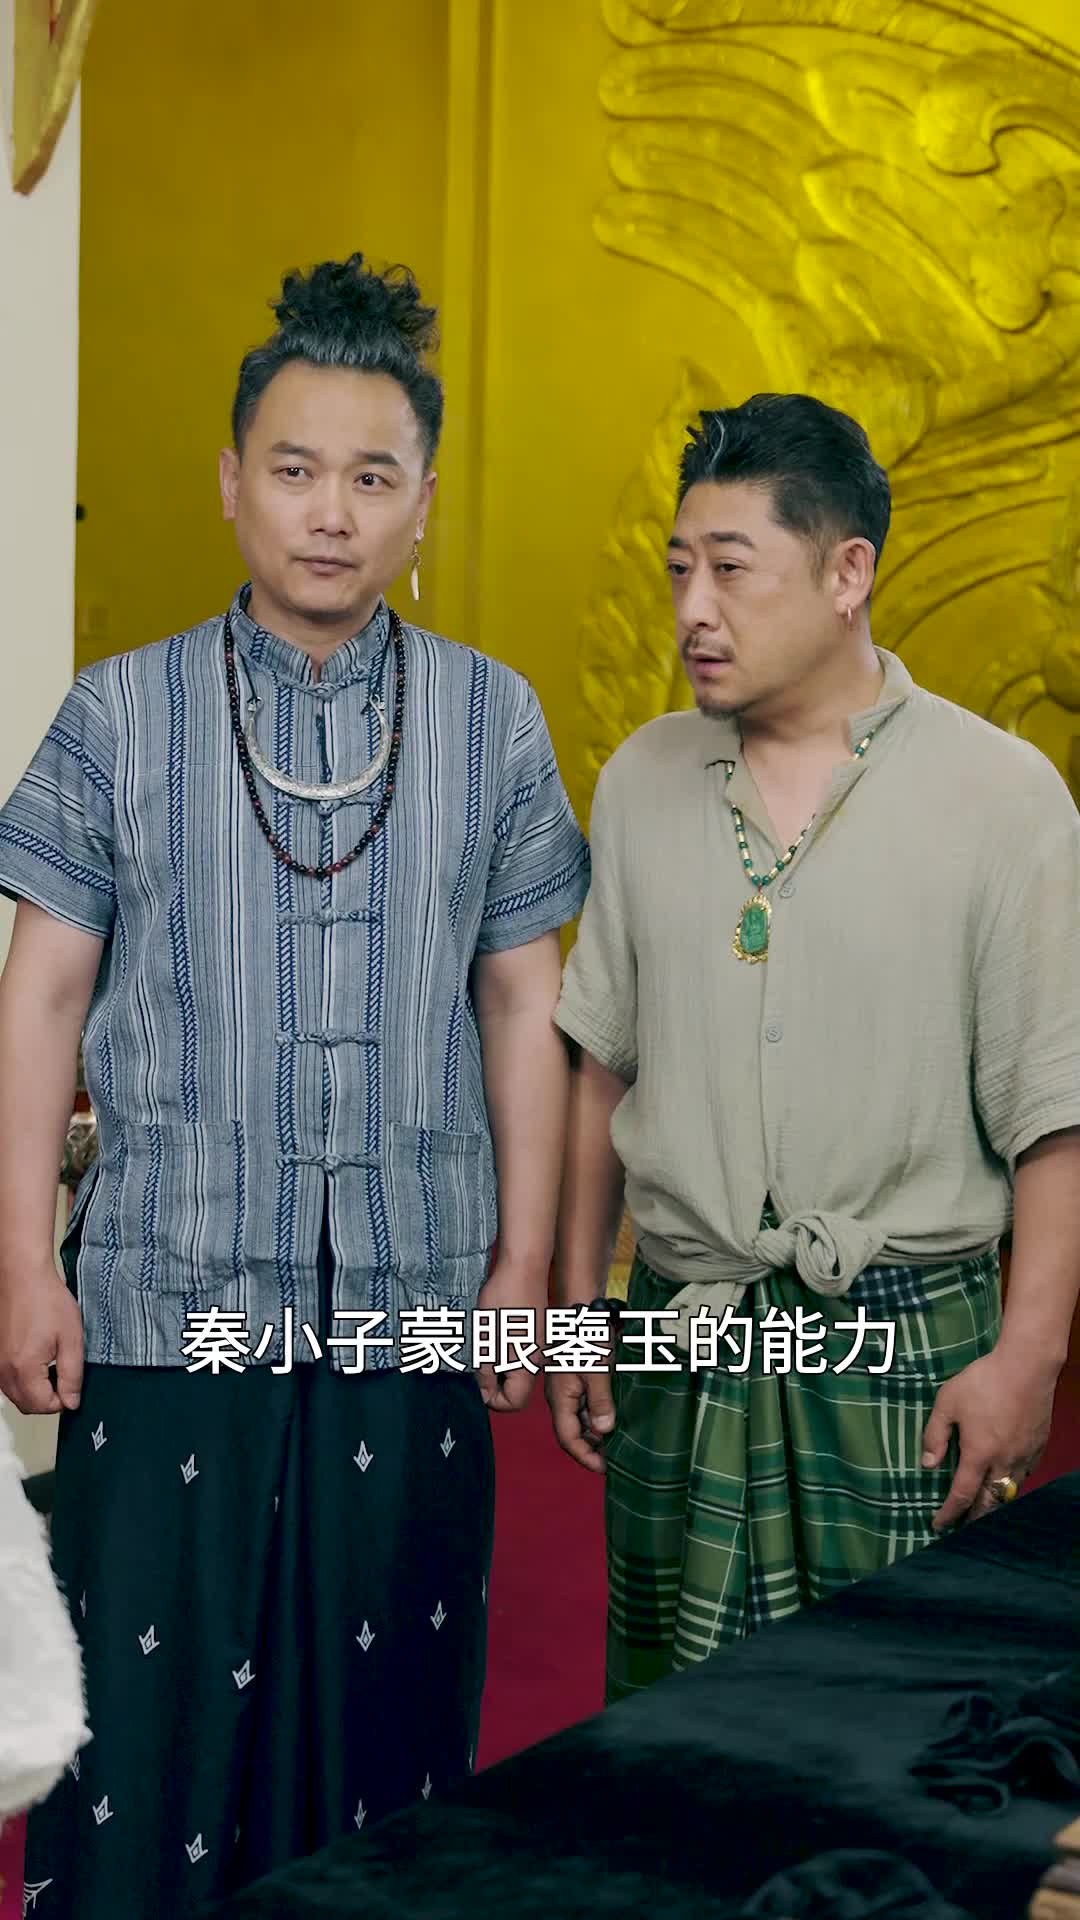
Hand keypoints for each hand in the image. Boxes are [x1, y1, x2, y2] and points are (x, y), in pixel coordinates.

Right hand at [0, 1261, 83, 1413]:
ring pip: (15, 1395)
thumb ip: (72, 1375)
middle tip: (63, 1375)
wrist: (22, 1277)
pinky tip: (35, 1359)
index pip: (43, 1406)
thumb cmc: (46, 1300)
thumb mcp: (71, 1339)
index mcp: (24, 1369)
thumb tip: (71, 1402)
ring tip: (50, 1364)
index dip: (63, 1400)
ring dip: (34, 1390)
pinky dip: (22, 1379)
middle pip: (27, 1405)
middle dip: (48, 1398)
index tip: (71, 1384)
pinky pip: (7, 1381)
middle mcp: (3, 1371)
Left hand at [473, 1259, 547, 1413]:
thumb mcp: (487, 1340)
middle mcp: (537, 1359)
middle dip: (492, 1380)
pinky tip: (491, 1331)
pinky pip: (517, 1351)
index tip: (476, 1383)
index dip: (491, 1399)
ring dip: (495, 1363)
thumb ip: (486, 1372)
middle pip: (515, 1387)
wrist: (524, 1265)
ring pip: (514, 1368)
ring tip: (481, 1344)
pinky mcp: (533, 1331)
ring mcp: (537, 1344)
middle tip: (475, 1362)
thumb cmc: (506, 1299)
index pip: (513, 1402)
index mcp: (528, 1366)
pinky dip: (501, 1349)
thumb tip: (484, 1394)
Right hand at [545, 1310, 616, 1473]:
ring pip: (582, 1419)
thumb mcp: (596, 1370)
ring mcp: (571, 1387)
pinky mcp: (581, 1378)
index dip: (585, 1456)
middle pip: (574, 1432)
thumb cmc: (587, 1336)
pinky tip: (617, 1419)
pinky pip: (588, 1405)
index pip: (568, 1438)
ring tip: (619, 1444)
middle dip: (593, 1449)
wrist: (583, 1307)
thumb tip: (604, 1431)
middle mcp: (563, 1396)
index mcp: (561, 1397)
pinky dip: (600, 1416)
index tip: (604, 1469)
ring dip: (598, 1433)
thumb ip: (600, 1402)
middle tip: (616, 1460)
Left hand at [922, 1349, 1055, 1531]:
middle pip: (990, 1503)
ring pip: (1010, 1492)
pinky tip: (1006, 1480)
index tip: (938, 1525)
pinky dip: (1012, 1484)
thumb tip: (927, 1464)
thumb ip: (935, 1434)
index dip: (949, 1513)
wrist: (1027, 1366)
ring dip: (995, 1504)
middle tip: (962, 1527)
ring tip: (982, 1508)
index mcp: (979, 1454)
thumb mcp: (947, 1402)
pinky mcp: (1038, 1446)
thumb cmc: (983, 1381)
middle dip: (974, 1519)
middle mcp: (1004, 1462)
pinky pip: (1024, 1475)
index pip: (961, 1495)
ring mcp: (1024, 1456)